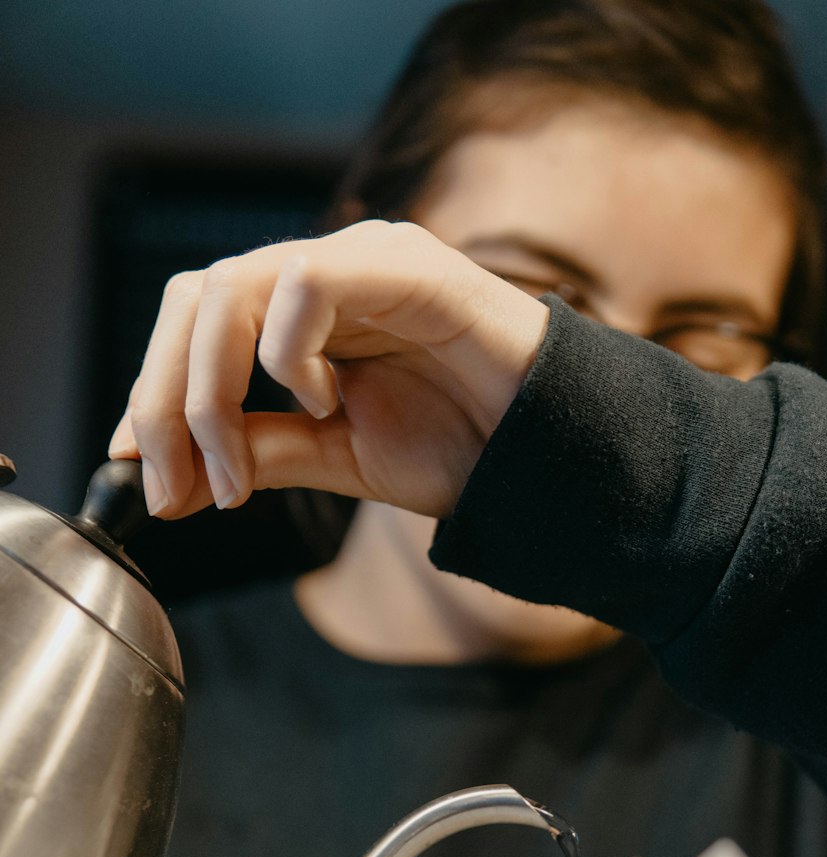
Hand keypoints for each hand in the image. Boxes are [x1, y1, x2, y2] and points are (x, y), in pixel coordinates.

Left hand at [108, 220, 549, 519]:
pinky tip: (323, 402)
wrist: (550, 454)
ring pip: (231, 287)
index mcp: (303, 317)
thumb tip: (180, 472)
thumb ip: (263, 452)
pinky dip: (288, 355)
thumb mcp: (338, 459)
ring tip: (237, 473)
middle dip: (163, 400)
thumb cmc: (462, 445)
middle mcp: (322, 277)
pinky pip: (304, 284)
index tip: (138, 472)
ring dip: (210, 392)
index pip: (194, 326)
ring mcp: (360, 263)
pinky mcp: (402, 265)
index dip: (152, 394)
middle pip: (193, 298)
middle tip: (174, 485)